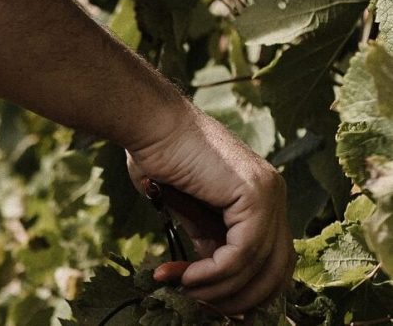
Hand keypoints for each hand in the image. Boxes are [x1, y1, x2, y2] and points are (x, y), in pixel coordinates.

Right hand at [127, 104, 294, 314]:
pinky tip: (187, 276)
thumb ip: (208, 236)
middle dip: (240, 298)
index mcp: (261, 193)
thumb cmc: (159, 155)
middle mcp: (273, 191)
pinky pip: (242, 254)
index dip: (246, 289)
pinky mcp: (255, 194)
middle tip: (200, 305)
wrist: (150, 122)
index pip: (273, 258)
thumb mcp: (190, 208)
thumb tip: (215, 274)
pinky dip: (214, 274)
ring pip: (259, 267)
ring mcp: (269, 191)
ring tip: (184, 289)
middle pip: (277, 269)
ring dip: (220, 290)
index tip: (210, 303)